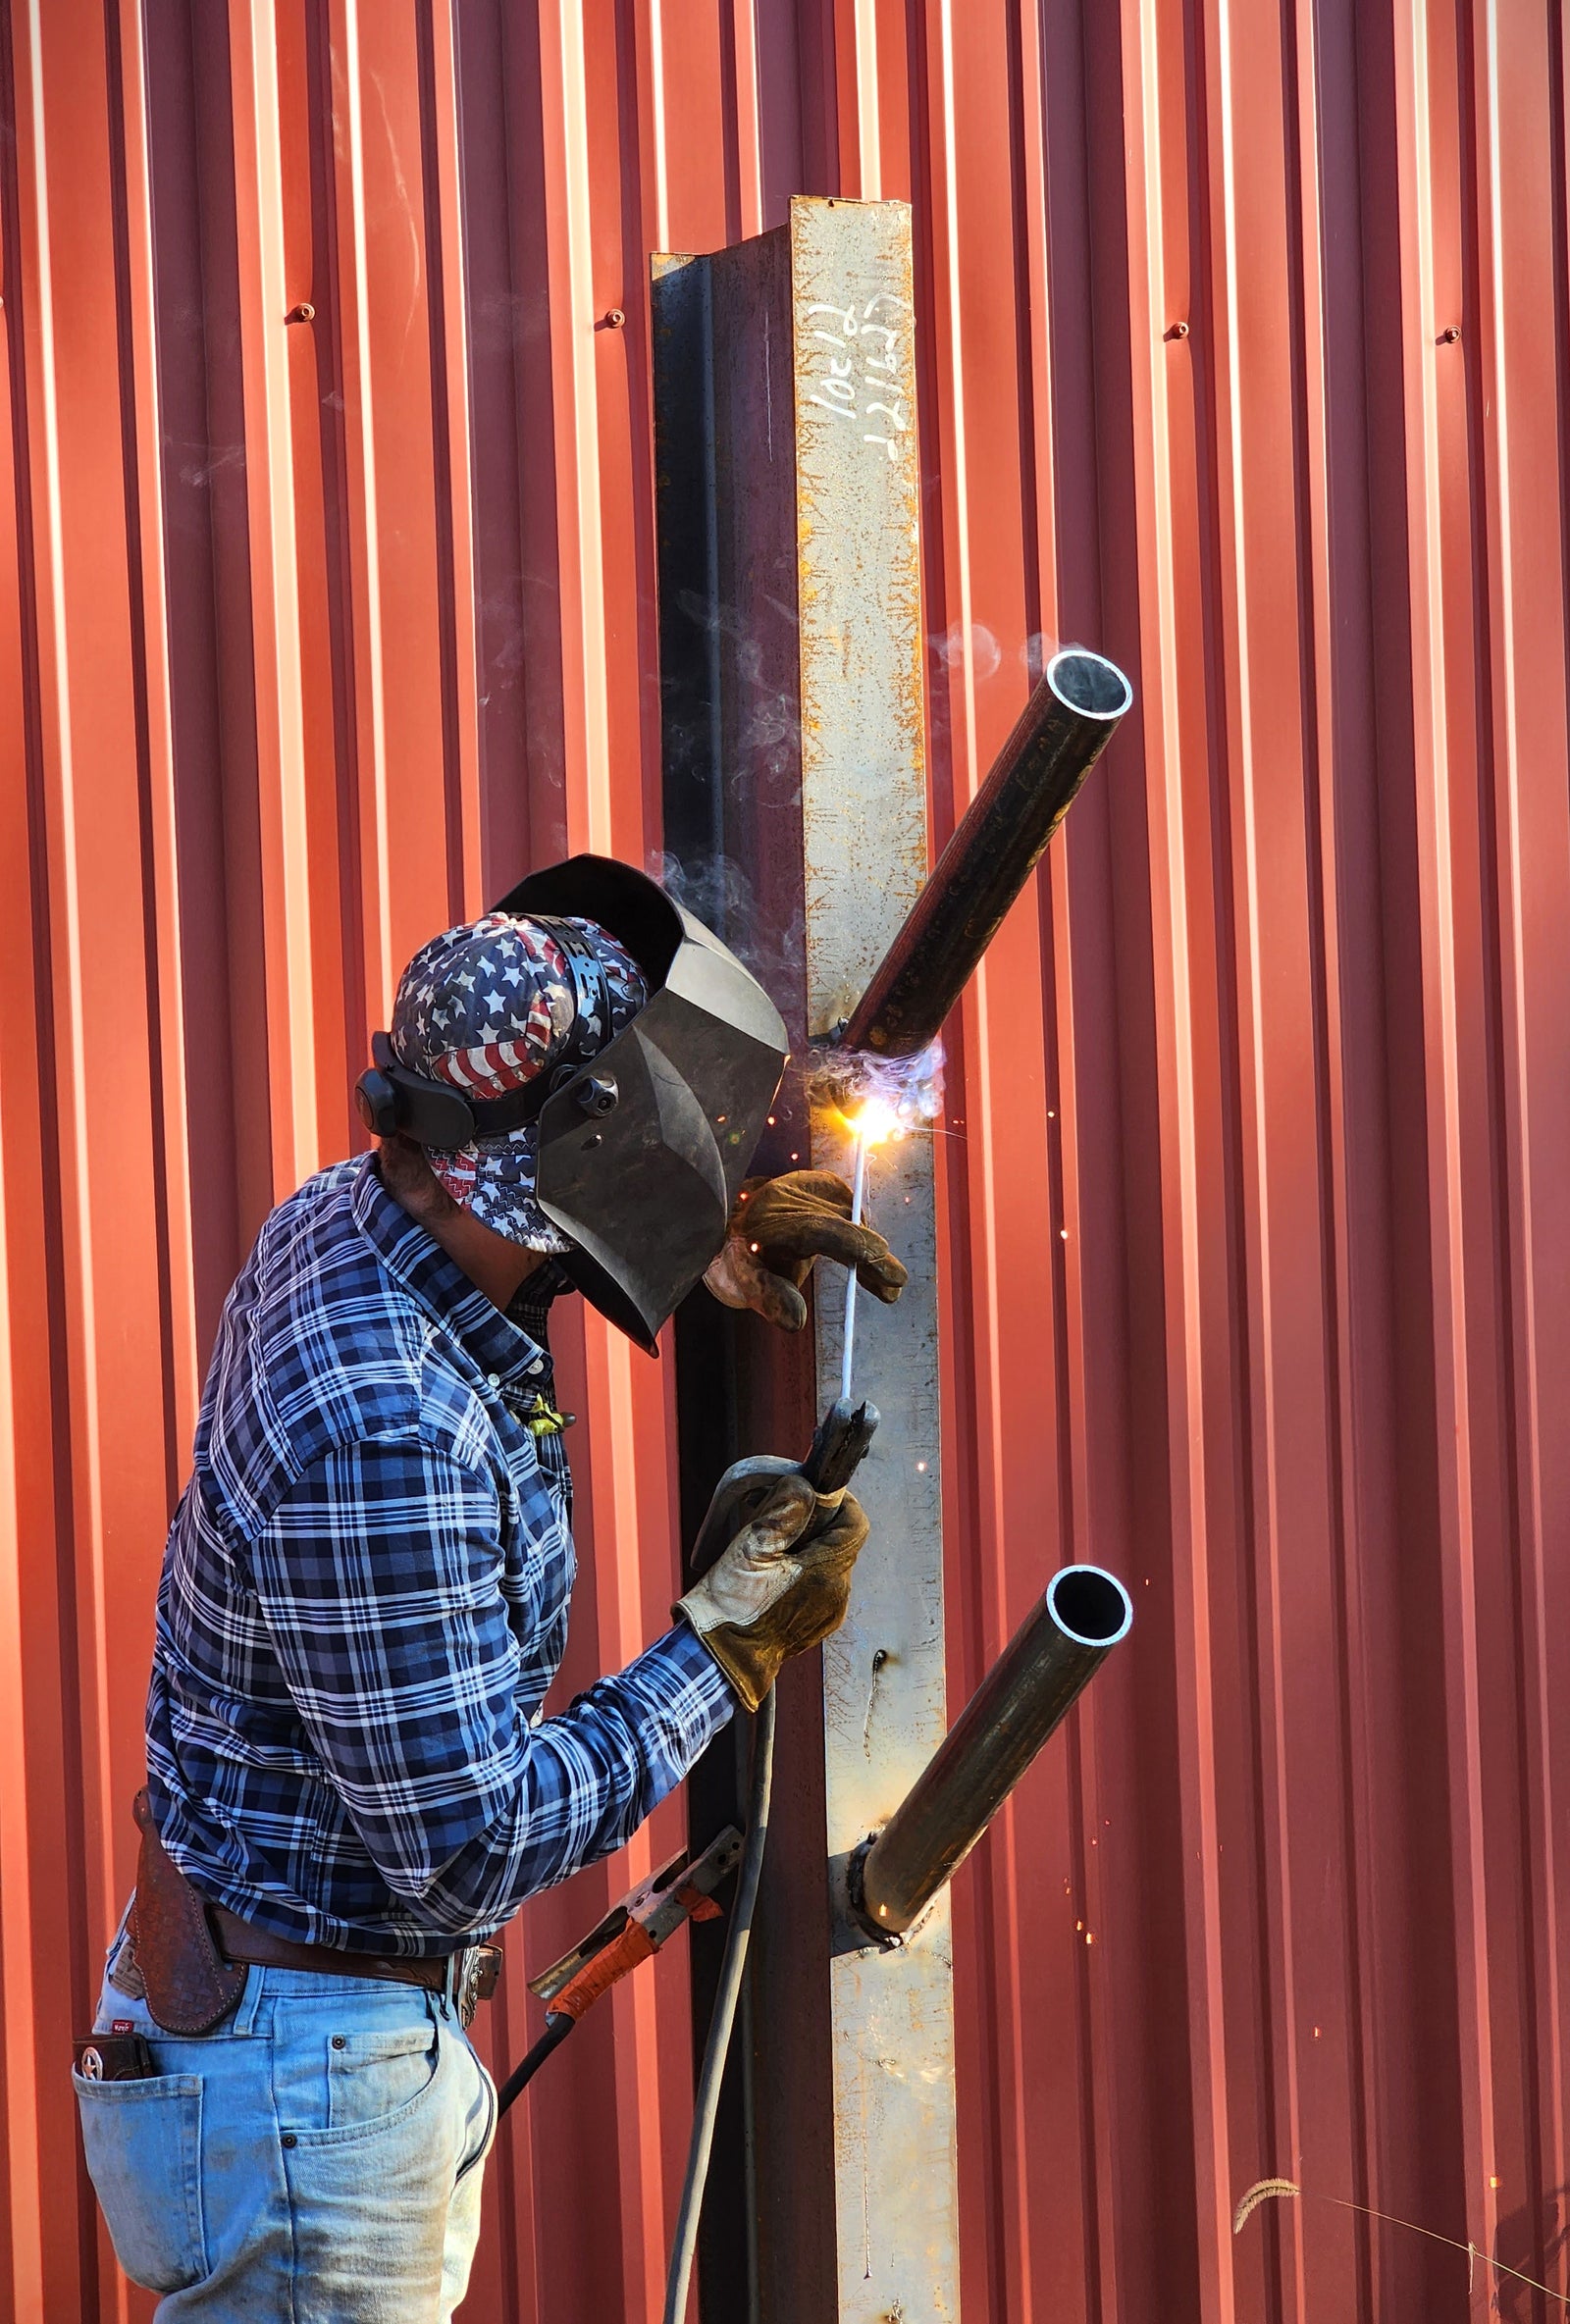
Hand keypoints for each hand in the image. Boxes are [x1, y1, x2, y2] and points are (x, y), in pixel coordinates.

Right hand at [676, 1472, 869, 1711]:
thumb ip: (783, 1513)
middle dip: (816, 1525)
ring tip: (771, 1553)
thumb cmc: (731, 1605)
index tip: (814, 1494)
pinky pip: (821, 1586)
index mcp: (825, 1574)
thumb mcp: (750, 1548)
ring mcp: (830, 1612)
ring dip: (808, 1550)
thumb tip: (804, 1486)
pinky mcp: (819, 1623)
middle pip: (841, 1542)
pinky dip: (804, 1574)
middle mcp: (836, 1594)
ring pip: (830, 1564)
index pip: (855, 1524)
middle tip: (780, 1522)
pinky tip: (774, 1577)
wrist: (720, 1655)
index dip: (839, 1502)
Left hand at [702, 1171, 907, 1331]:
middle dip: (871, 1256)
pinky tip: (872, 1268)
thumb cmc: (744, 1258)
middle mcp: (786, 1194)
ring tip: (888, 1288)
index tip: (879, 1254)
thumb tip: (796, 1322)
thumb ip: (770, 1298)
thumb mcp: (746, 1283)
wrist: (738, 1223)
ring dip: (871, 1254)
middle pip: (841, 1225)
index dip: (850, 1242)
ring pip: (851, 1221)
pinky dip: (864, 1241)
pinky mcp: (824, 1183)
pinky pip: (852, 1214)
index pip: (815, 1229)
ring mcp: (807, 1184)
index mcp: (764, 1220)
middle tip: (895, 1284)